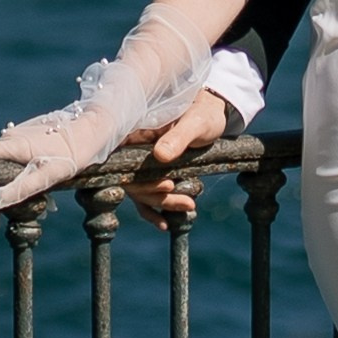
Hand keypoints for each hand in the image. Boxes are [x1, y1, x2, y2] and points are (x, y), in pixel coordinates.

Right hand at [0, 99, 127, 212]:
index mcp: (12, 145)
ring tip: (41, 209)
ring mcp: (23, 135)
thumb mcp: (47, 176)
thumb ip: (21, 189)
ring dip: (15, 187)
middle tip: (4, 218)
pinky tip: (47, 195)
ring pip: (8, 164)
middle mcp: (13, 137)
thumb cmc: (72, 154)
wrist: (94, 128)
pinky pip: (20, 159)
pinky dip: (26, 177)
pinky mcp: (33, 136)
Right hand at [123, 90, 238, 227]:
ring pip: (141, 190)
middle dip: (156, 195)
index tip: (166, 185)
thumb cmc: (204, 113)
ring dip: (162, 203)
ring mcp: (140, 162)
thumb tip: (160, 155)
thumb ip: (179, 136)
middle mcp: (133, 148)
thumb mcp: (196, 122)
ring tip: (189, 205)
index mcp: (136, 131)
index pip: (125, 162)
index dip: (141, 179)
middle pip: (133, 180)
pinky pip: (146, 195)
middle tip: (185, 200)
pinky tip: (165, 224)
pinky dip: (154, 210)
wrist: (212, 114)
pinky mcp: (151, 172)